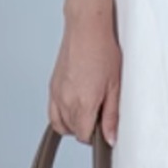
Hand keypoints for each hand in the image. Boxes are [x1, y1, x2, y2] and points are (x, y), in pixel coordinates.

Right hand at [48, 11, 121, 145]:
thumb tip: (110, 137)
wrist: (86, 29)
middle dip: (86, 129)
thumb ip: (111, 116)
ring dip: (73, 124)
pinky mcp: (52, 86)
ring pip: (59, 123)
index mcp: (83, 103)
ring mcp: (56, 93)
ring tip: (87, 111)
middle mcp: (65, 101)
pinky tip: (74, 105)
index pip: (84, 135)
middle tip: (99, 114)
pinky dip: (61, 114)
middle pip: (72, 131)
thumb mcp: (115, 86)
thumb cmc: (102, 51)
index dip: (96, 135)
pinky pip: (52, 111)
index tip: (104, 127)